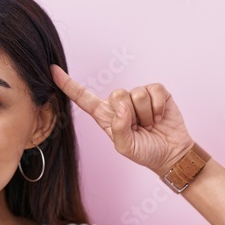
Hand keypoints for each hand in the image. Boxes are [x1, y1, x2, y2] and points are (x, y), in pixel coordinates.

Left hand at [50, 63, 195, 175]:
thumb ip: (118, 129)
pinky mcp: (157, 92)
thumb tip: (122, 108)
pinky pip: (154, 90)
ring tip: (151, 124)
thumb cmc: (146, 152)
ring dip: (146, 114)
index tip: (52, 70)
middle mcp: (120, 103)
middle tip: (140, 127)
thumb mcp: (125, 147)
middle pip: (116, 94)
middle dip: (130, 113)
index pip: (84, 99)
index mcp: (106, 116)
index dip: (69, 85)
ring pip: (136, 93)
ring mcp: (138, 95)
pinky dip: (158, 107)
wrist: (171, 153)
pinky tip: (160, 116)